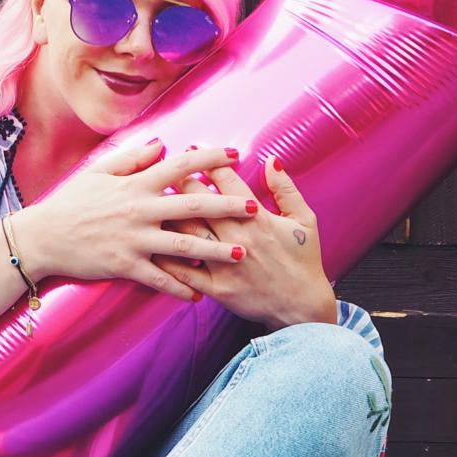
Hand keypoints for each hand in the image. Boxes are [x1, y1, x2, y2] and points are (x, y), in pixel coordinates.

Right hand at [13, 137, 263, 303]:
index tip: (237, 154)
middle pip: (193, 206)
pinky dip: (180, 288)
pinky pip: (159, 279)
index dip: (211, 158)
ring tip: (242, 254)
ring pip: (184, 246)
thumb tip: (162, 145)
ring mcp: (134, 240)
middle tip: (254, 208)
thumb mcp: (99, 172)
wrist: (42, 237)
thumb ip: (133, 158)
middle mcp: (139, 210)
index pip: (181, 166)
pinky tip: (200, 295)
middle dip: (227, 206)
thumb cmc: (70, 202)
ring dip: (216, 250)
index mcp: (136, 185)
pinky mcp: (124, 265)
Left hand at [149, 148, 337, 329]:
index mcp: (258, 219)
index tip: (192, 149)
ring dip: (169, 214)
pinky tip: (151, 244)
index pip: (227, 183)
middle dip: (181, 183)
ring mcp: (225, 264)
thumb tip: (272, 160)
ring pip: (189, 232)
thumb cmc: (304, 261)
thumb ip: (286, 189)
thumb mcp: (305, 220)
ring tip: (152, 200)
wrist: (302, 307)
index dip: (208, 163)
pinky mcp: (217, 288)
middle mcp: (238, 238)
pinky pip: (185, 271)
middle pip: (200, 204)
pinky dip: (167, 258)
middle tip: (164, 170)